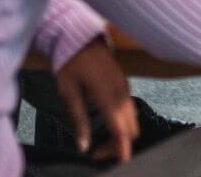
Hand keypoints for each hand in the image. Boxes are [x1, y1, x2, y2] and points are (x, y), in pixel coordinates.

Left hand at [55, 37, 137, 163]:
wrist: (81, 37)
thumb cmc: (71, 62)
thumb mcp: (69, 92)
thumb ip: (78, 120)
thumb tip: (82, 146)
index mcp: (107, 95)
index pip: (121, 129)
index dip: (121, 149)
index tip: (119, 163)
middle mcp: (121, 92)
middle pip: (130, 129)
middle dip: (117, 145)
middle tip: (97, 152)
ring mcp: (125, 87)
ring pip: (132, 120)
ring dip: (120, 134)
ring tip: (100, 142)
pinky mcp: (125, 84)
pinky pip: (130, 109)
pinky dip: (122, 122)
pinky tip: (106, 124)